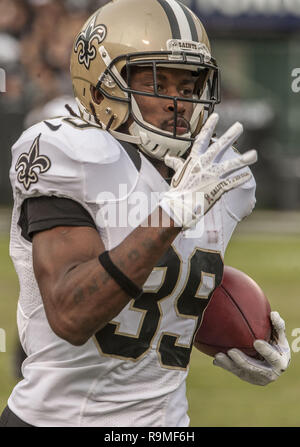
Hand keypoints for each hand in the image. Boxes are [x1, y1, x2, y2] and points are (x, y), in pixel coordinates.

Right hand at [159, 113, 256, 229]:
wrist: (179, 207)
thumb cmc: (177, 191)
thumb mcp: (177, 174)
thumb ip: (176, 164)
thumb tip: (168, 158)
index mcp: (194, 160)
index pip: (202, 140)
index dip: (209, 127)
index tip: (216, 116)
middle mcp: (204, 166)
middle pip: (219, 147)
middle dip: (230, 136)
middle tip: (240, 125)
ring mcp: (212, 177)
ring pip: (230, 166)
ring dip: (243, 160)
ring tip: (255, 154)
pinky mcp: (218, 189)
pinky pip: (231, 183)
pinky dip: (240, 180)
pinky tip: (248, 176)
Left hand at [213, 311, 290, 385]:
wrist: (274, 360)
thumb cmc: (277, 343)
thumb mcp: (279, 336)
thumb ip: (278, 325)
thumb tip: (274, 314)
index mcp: (279, 362)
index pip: (273, 357)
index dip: (266, 351)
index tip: (256, 342)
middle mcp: (270, 374)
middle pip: (254, 368)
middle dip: (242, 361)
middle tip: (231, 351)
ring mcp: (257, 378)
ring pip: (242, 372)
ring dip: (230, 365)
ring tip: (218, 356)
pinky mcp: (247, 377)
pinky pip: (236, 372)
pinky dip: (226, 366)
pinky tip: (216, 360)